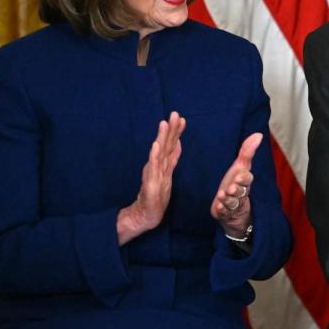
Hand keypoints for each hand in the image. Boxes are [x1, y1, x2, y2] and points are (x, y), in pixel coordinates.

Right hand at [117, 112, 186, 244]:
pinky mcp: (150, 183)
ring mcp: (153, 173)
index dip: (176, 132)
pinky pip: (153, 168)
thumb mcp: (167, 173)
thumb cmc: (156, 195)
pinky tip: (155, 145)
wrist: (145, 214)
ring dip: (161, 138)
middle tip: (175, 113)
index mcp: (163, 164)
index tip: (182, 118)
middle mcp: (157, 166)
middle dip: (170, 129)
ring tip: (164, 124)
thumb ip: (172, 158)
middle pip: (165, 145)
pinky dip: (154, 156)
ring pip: (159, 152)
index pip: (171, 145)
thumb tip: (177, 143)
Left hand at [211, 133, 261, 237]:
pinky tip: (218, 207)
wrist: (233, 211)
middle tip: (231, 188)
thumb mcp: (240, 168)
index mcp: (244, 182)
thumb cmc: (236, 185)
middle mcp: (240, 194)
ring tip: (222, 196)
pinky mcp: (225, 214)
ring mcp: (233, 205)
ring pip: (232, 202)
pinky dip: (222, 210)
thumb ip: (247, 151)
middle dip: (237, 190)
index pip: (247, 179)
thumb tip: (259, 134)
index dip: (244, 178)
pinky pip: (224, 212)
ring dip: (228, 199)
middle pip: (241, 192)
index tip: (239, 176)